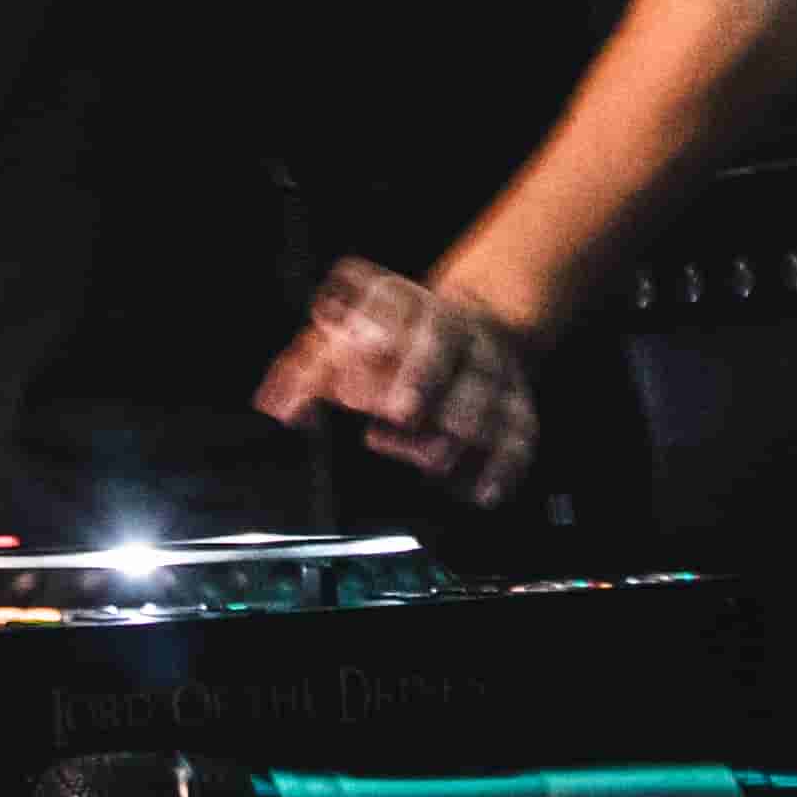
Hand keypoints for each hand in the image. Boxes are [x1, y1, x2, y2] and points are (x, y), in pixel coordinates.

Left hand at [253, 258, 540, 507]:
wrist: (474, 322)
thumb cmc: (392, 339)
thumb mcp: (342, 340)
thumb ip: (305, 373)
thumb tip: (277, 407)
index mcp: (408, 305)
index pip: (395, 306)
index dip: (379, 332)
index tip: (360, 360)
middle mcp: (454, 328)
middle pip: (441, 343)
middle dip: (422, 374)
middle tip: (400, 410)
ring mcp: (490, 364)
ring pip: (482, 389)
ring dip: (460, 423)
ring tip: (430, 459)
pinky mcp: (517, 401)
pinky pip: (520, 432)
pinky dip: (504, 464)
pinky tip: (483, 491)